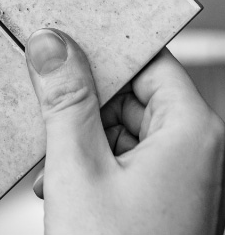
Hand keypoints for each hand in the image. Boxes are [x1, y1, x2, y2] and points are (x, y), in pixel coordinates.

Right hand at [25, 28, 224, 234]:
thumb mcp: (77, 169)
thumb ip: (65, 99)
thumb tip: (53, 45)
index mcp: (192, 132)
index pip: (150, 60)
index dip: (107, 49)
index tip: (68, 41)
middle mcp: (199, 154)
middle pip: (136, 96)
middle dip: (87, 104)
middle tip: (48, 108)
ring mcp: (186, 183)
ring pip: (128, 131)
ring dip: (84, 139)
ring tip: (53, 163)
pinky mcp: (169, 206)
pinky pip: (130, 164)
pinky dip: (95, 166)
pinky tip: (62, 184)